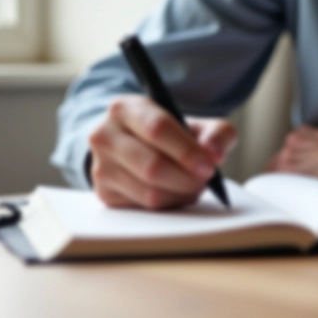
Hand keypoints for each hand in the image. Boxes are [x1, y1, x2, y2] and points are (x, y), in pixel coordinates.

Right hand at [88, 95, 236, 209]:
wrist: (137, 146)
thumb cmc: (171, 135)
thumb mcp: (197, 125)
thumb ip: (217, 134)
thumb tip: (215, 154)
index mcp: (125, 108)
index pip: (158, 129)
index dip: (187, 151)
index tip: (209, 166)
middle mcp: (104, 135)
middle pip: (152, 166)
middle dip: (187, 178)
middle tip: (205, 179)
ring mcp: (100, 166)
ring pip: (149, 193)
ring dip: (180, 194)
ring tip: (193, 185)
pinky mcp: (104, 193)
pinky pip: (144, 208)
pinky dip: (168, 205)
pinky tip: (175, 192)